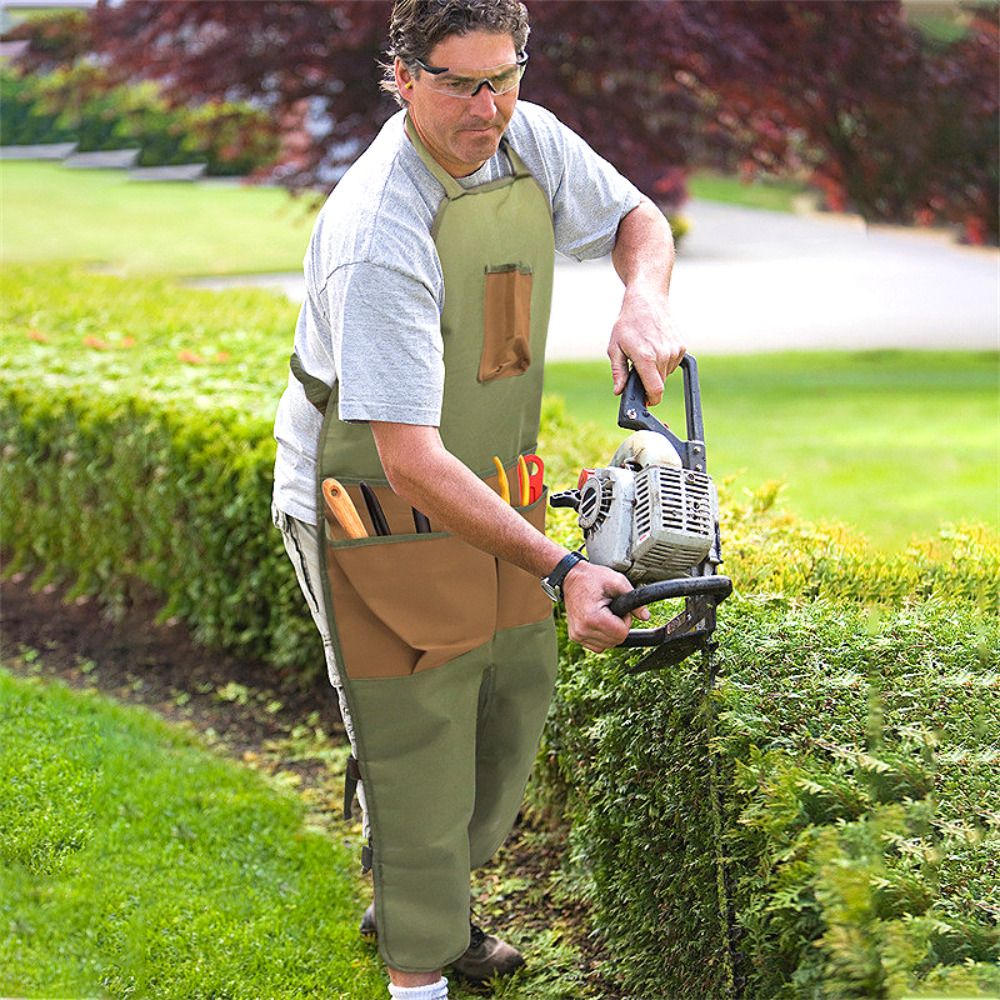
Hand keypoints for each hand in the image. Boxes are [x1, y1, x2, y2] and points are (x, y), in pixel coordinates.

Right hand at [562, 562, 650, 653]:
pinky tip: (599, 622)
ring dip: (611, 632)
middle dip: (619, 627)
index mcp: (593, 617)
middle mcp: (583, 629)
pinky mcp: (575, 637)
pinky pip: (598, 646)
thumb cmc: (592, 578)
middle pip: (616, 641)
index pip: (621, 633)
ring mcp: (577, 635)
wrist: (570, 578)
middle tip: (612, 610)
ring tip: (604, 614)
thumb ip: (634, 599)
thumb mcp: (617, 582)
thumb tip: (645, 616)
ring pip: (608, 645)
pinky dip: (602, 637)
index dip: (626, 621)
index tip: (619, 609)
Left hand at [607, 288, 684, 405]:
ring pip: (666, 374)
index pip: (656, 390)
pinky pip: (672, 364)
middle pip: (660, 384)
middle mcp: (663, 355)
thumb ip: (618, 372)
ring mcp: (674, 351)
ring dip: (656, 371)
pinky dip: (663, 362)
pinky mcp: (681, 347)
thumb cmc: (628, 323)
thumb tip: (619, 391)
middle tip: (637, 369)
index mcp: (646, 357)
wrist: (647, 300)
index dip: (651, 400)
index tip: (646, 401)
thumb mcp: (615, 348)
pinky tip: (655, 348)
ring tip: (645, 353)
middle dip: (648, 383)